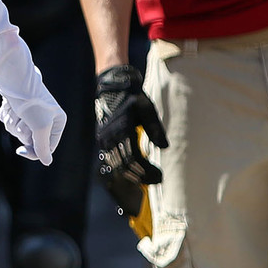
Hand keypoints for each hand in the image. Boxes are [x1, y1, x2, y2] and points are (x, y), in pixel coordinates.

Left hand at [0, 32, 66, 164]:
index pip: (47, 148)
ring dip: (12, 121)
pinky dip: (6, 114)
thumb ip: (43, 147)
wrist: (13, 77)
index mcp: (58, 122)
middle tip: (23, 117)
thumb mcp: (40, 127)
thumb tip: (46, 162)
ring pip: (16, 129)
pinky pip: (8, 120)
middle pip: (30, 139)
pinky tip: (8, 105)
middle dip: (21, 131)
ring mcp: (30, 111)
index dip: (33, 151)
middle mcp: (45, 117)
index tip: (20, 150)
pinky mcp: (16, 105)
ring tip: (15, 108)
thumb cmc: (31, 101)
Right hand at [94, 65, 167, 188]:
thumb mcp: (147, 109)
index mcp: (122, 129)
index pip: (134, 158)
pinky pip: (111, 159)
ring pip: (116, 165)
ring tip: (147, 178)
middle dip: (141, 176)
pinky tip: (134, 171)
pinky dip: (123, 168)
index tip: (160, 175)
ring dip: (132, 174)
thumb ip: (155, 128)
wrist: (113, 87)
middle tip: (156, 180)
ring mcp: (104, 139)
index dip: (147, 170)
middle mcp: (110, 136)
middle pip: (124, 165)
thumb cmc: (133, 97)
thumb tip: (164, 148)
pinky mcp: (103, 139)